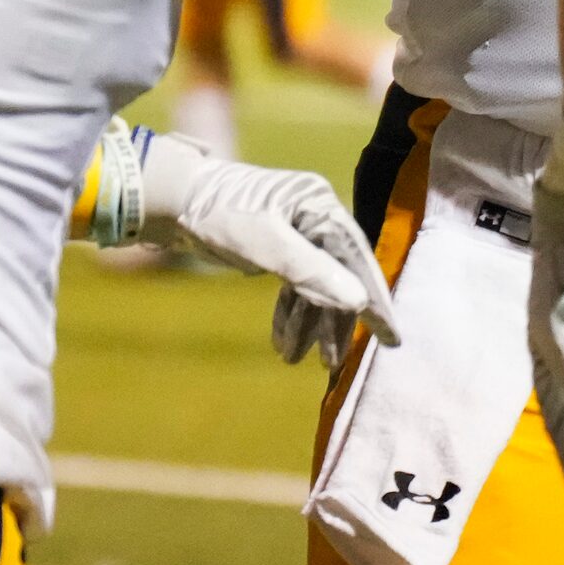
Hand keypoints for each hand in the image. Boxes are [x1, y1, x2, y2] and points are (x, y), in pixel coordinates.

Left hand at [138, 135, 400, 366]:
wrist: (172, 201)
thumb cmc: (218, 213)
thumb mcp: (265, 244)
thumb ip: (311, 272)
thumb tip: (358, 300)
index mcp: (319, 205)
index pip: (357, 256)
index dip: (375, 298)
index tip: (391, 337)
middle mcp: (315, 216)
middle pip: (338, 275)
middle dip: (333, 321)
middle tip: (332, 364)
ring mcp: (297, 231)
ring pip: (315, 284)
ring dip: (307, 323)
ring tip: (294, 360)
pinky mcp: (278, 246)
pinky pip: (295, 284)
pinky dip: (289, 313)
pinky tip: (281, 342)